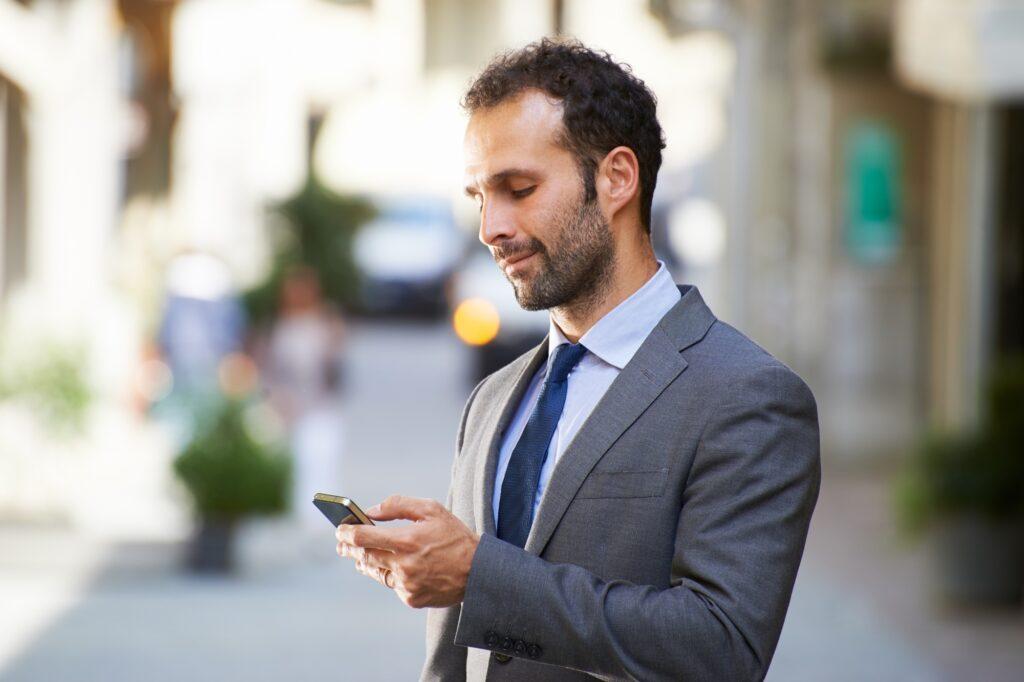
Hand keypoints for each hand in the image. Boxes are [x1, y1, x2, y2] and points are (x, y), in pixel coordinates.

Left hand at [335, 495, 479, 608]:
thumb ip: (398, 505)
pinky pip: (392, 584)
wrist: (478, 571)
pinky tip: (394, 567)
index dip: (345, 533)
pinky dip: (390, 574)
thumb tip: (371, 511)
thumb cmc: (454, 536)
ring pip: (374, 572)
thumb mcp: (431, 509)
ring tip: (361, 556)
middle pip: (363, 556)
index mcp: (407, 540)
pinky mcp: (411, 598)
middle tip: (341, 543)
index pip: (362, 537)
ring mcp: (406, 584)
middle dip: (348, 548)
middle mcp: (403, 564)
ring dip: (365, 562)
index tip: (339, 529)